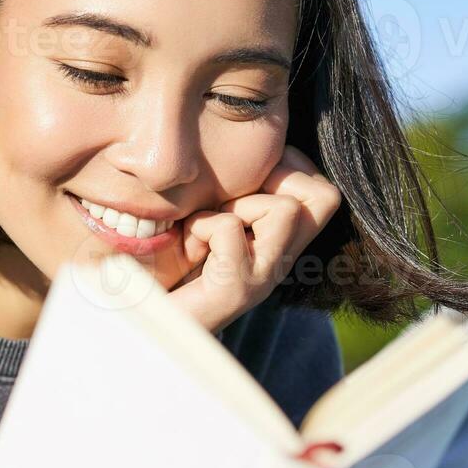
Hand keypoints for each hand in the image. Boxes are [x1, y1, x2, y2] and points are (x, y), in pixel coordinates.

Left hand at [166, 147, 340, 334]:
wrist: (142, 320)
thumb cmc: (165, 266)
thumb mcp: (206, 218)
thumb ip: (232, 192)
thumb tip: (249, 147)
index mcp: (277, 244)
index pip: (325, 193)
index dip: (294, 166)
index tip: (252, 175)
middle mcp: (278, 262)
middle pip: (325, 197)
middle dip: (278, 179)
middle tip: (235, 200)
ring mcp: (262, 278)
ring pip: (285, 209)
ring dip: (239, 205)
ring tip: (208, 227)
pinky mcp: (235, 290)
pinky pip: (229, 228)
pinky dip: (202, 227)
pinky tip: (189, 249)